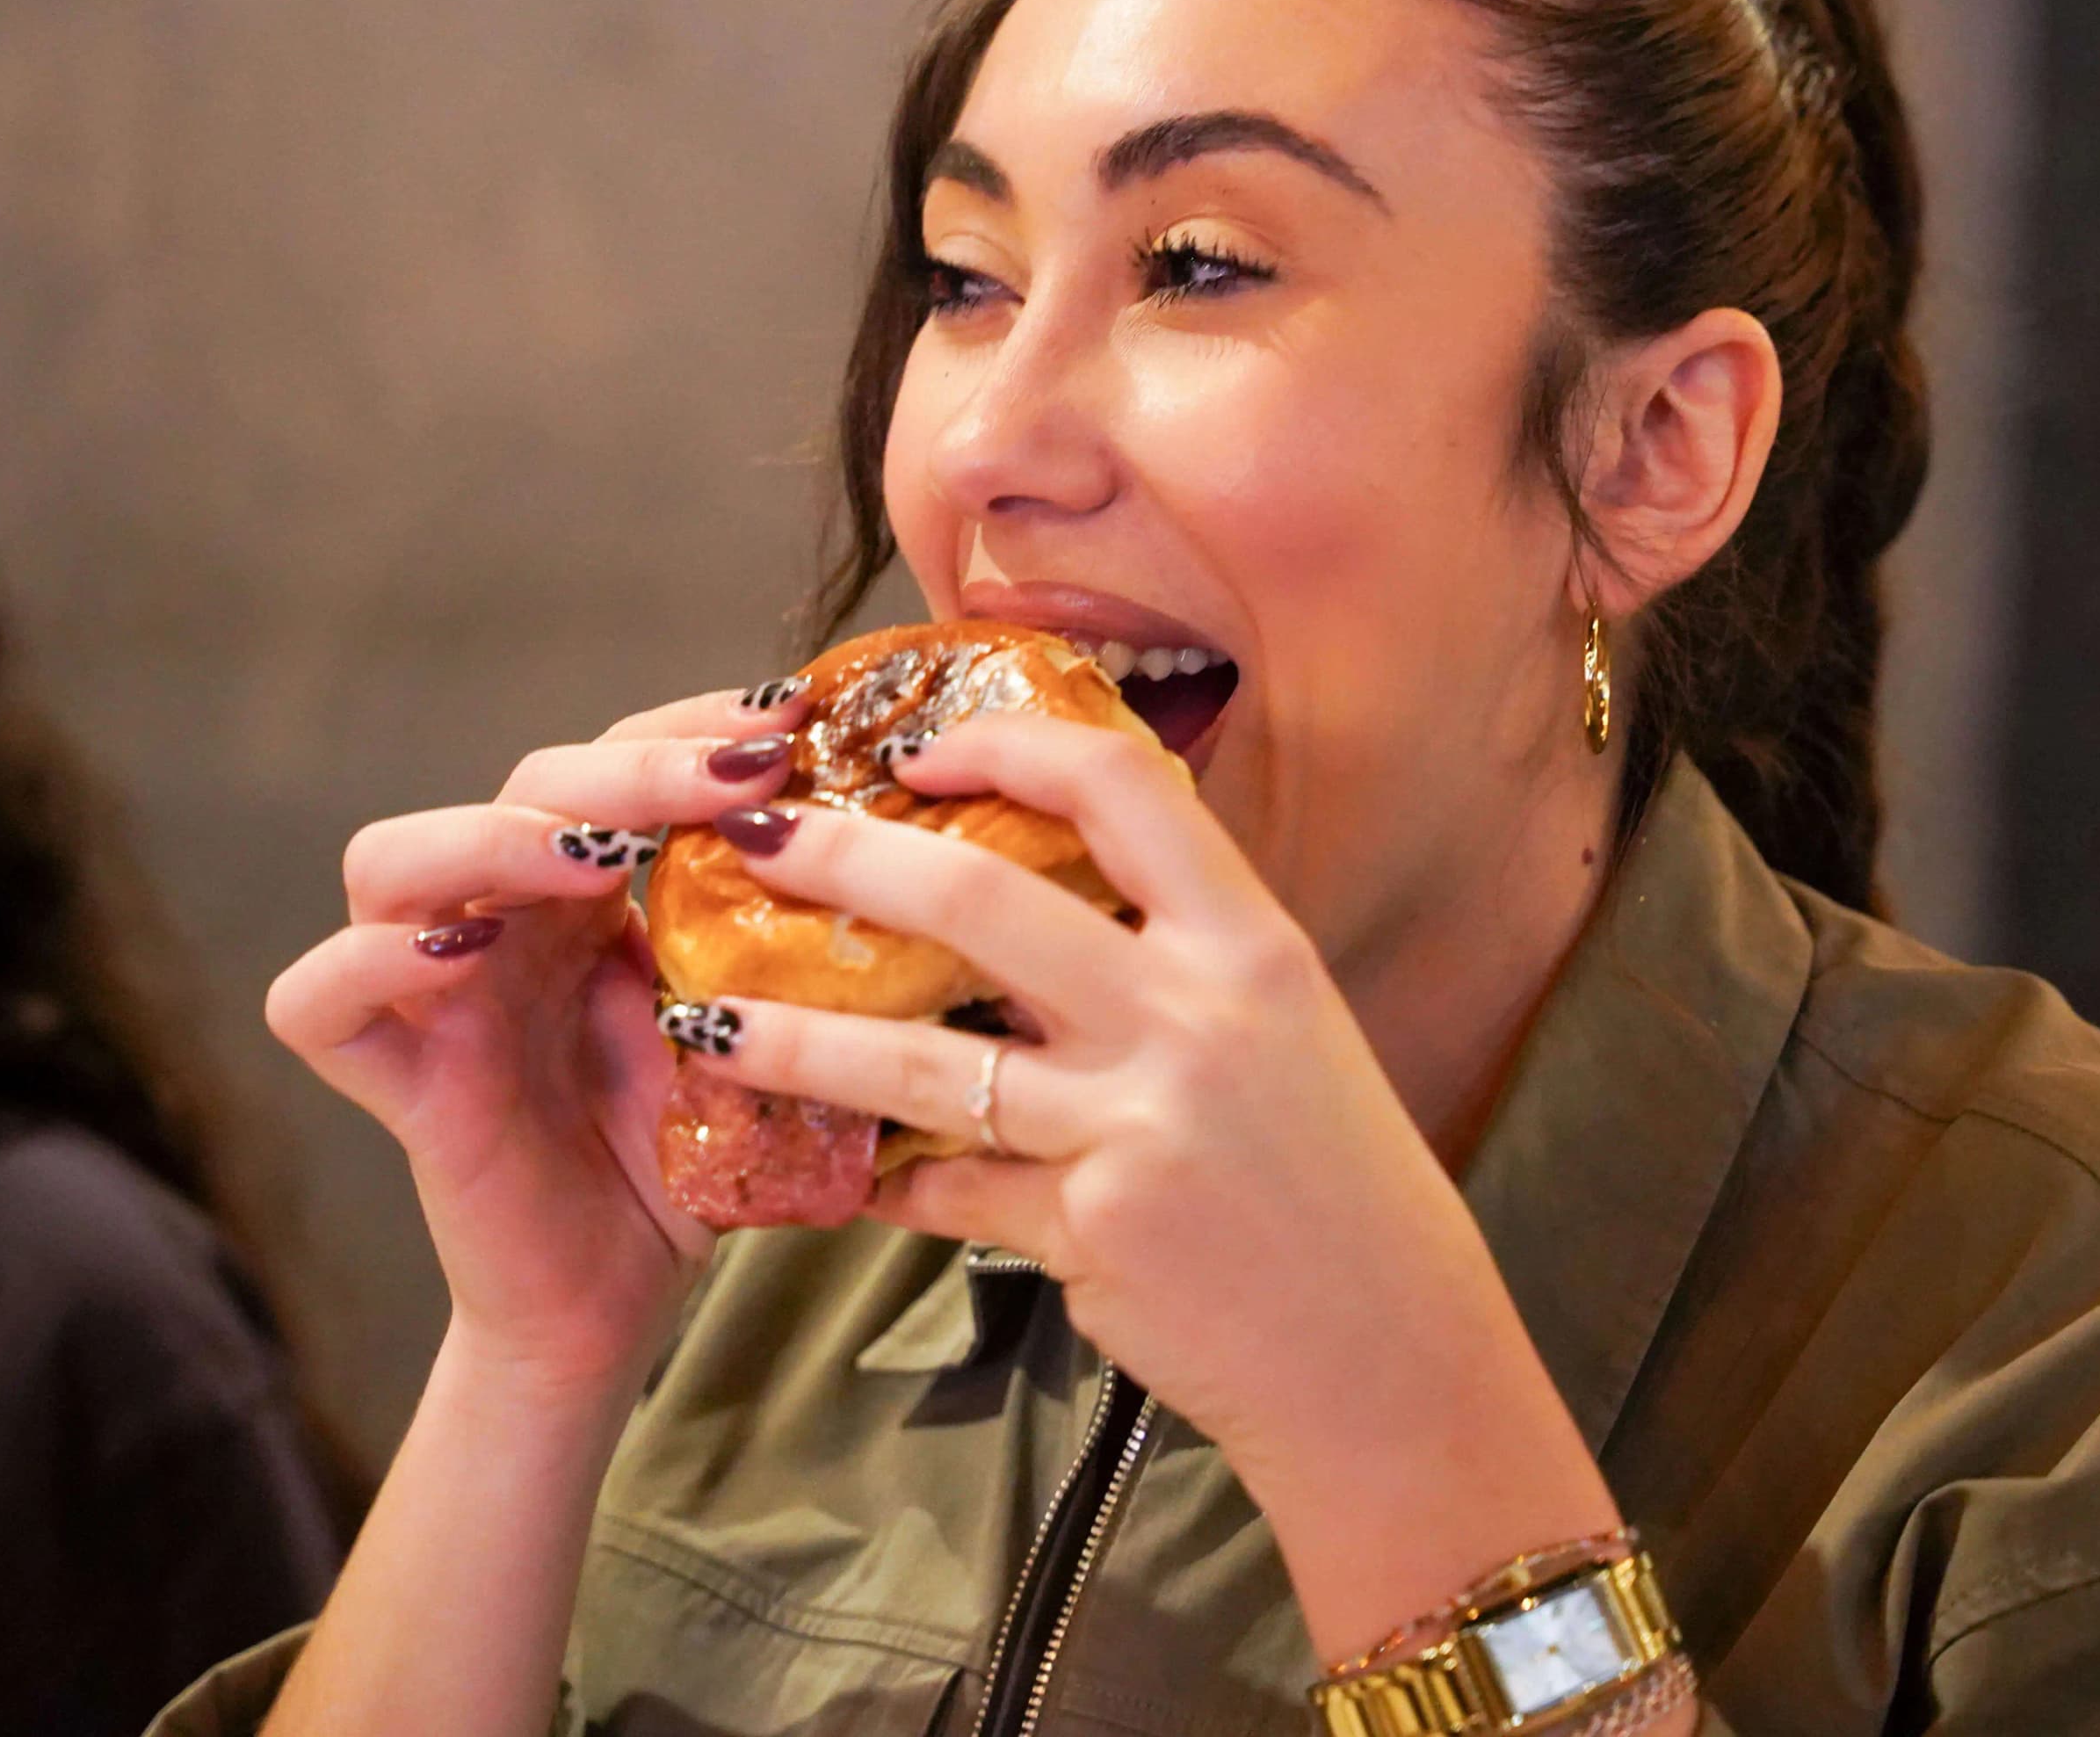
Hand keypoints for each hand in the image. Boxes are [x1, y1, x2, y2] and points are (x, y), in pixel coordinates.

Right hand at [263, 682, 810, 1392]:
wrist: (617, 1309)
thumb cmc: (683, 1168)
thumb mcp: (756, 1040)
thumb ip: (791, 958)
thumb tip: (912, 865)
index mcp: (587, 899)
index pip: (619, 758)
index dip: (693, 728)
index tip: (793, 720)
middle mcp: (503, 923)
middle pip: (524, 784)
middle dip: (633, 765)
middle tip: (739, 775)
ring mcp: (436, 996)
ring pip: (391, 860)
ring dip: (495, 835)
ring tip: (601, 853)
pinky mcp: (394, 1081)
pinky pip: (317, 999)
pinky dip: (372, 961)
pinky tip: (463, 952)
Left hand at [668, 715, 1576, 1505]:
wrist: (1389, 1356)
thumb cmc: (1339, 1184)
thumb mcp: (1284, 1032)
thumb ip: (1175, 961)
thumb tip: (1036, 898)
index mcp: (1250, 945)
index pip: (1119, 787)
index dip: (1004, 743)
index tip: (917, 745)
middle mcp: (1192, 1016)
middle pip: (981, 895)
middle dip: (843, 858)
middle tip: (757, 840)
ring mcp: (1132, 1125)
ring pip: (918, 1059)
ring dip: (796, 1039)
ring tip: (709, 1020)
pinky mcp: (1085, 1229)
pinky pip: (950, 1188)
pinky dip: (891, 1180)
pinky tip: (846, 1176)